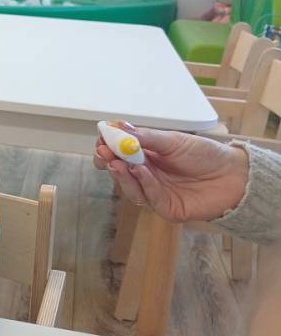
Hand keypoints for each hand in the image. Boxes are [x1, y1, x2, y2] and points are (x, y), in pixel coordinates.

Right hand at [94, 126, 248, 221]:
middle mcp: (147, 175)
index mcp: (147, 156)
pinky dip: (143, 184)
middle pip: (119, 172)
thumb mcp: (173, 140)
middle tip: (103, 153)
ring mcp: (155, 193)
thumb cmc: (206, 155)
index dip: (108, 147)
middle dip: (108, 162)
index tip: (101, 140)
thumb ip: (146, 137)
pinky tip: (141, 172)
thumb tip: (118, 127)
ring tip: (118, 163)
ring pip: (129, 188)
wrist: (233, 175)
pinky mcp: (166, 208)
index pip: (119, 153)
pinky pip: (149, 197)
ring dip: (121, 175)